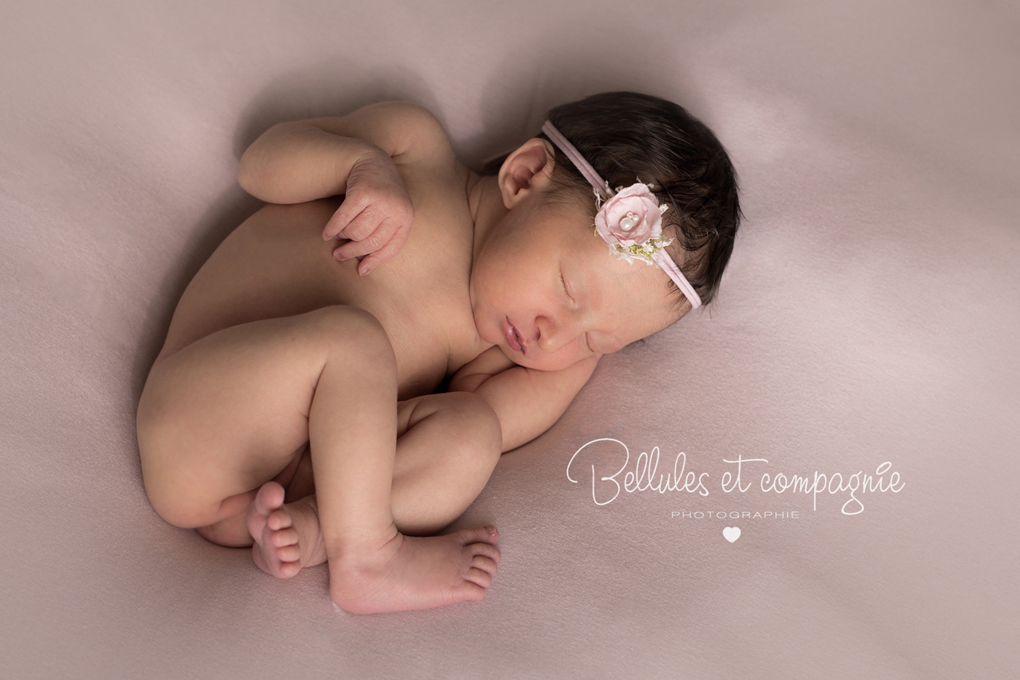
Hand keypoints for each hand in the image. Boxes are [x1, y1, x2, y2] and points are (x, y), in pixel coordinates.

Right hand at [322, 149, 414, 274]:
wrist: (373, 161)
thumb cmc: (381, 194)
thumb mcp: (391, 214)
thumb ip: (383, 235)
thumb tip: (364, 268)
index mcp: (407, 217)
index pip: (391, 248)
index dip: (375, 261)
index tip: (361, 271)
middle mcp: (396, 209)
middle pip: (370, 242)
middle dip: (352, 252)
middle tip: (339, 256)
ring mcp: (380, 200)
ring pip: (356, 231)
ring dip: (343, 236)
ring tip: (338, 235)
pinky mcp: (362, 193)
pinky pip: (343, 219)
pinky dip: (333, 229)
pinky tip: (327, 234)